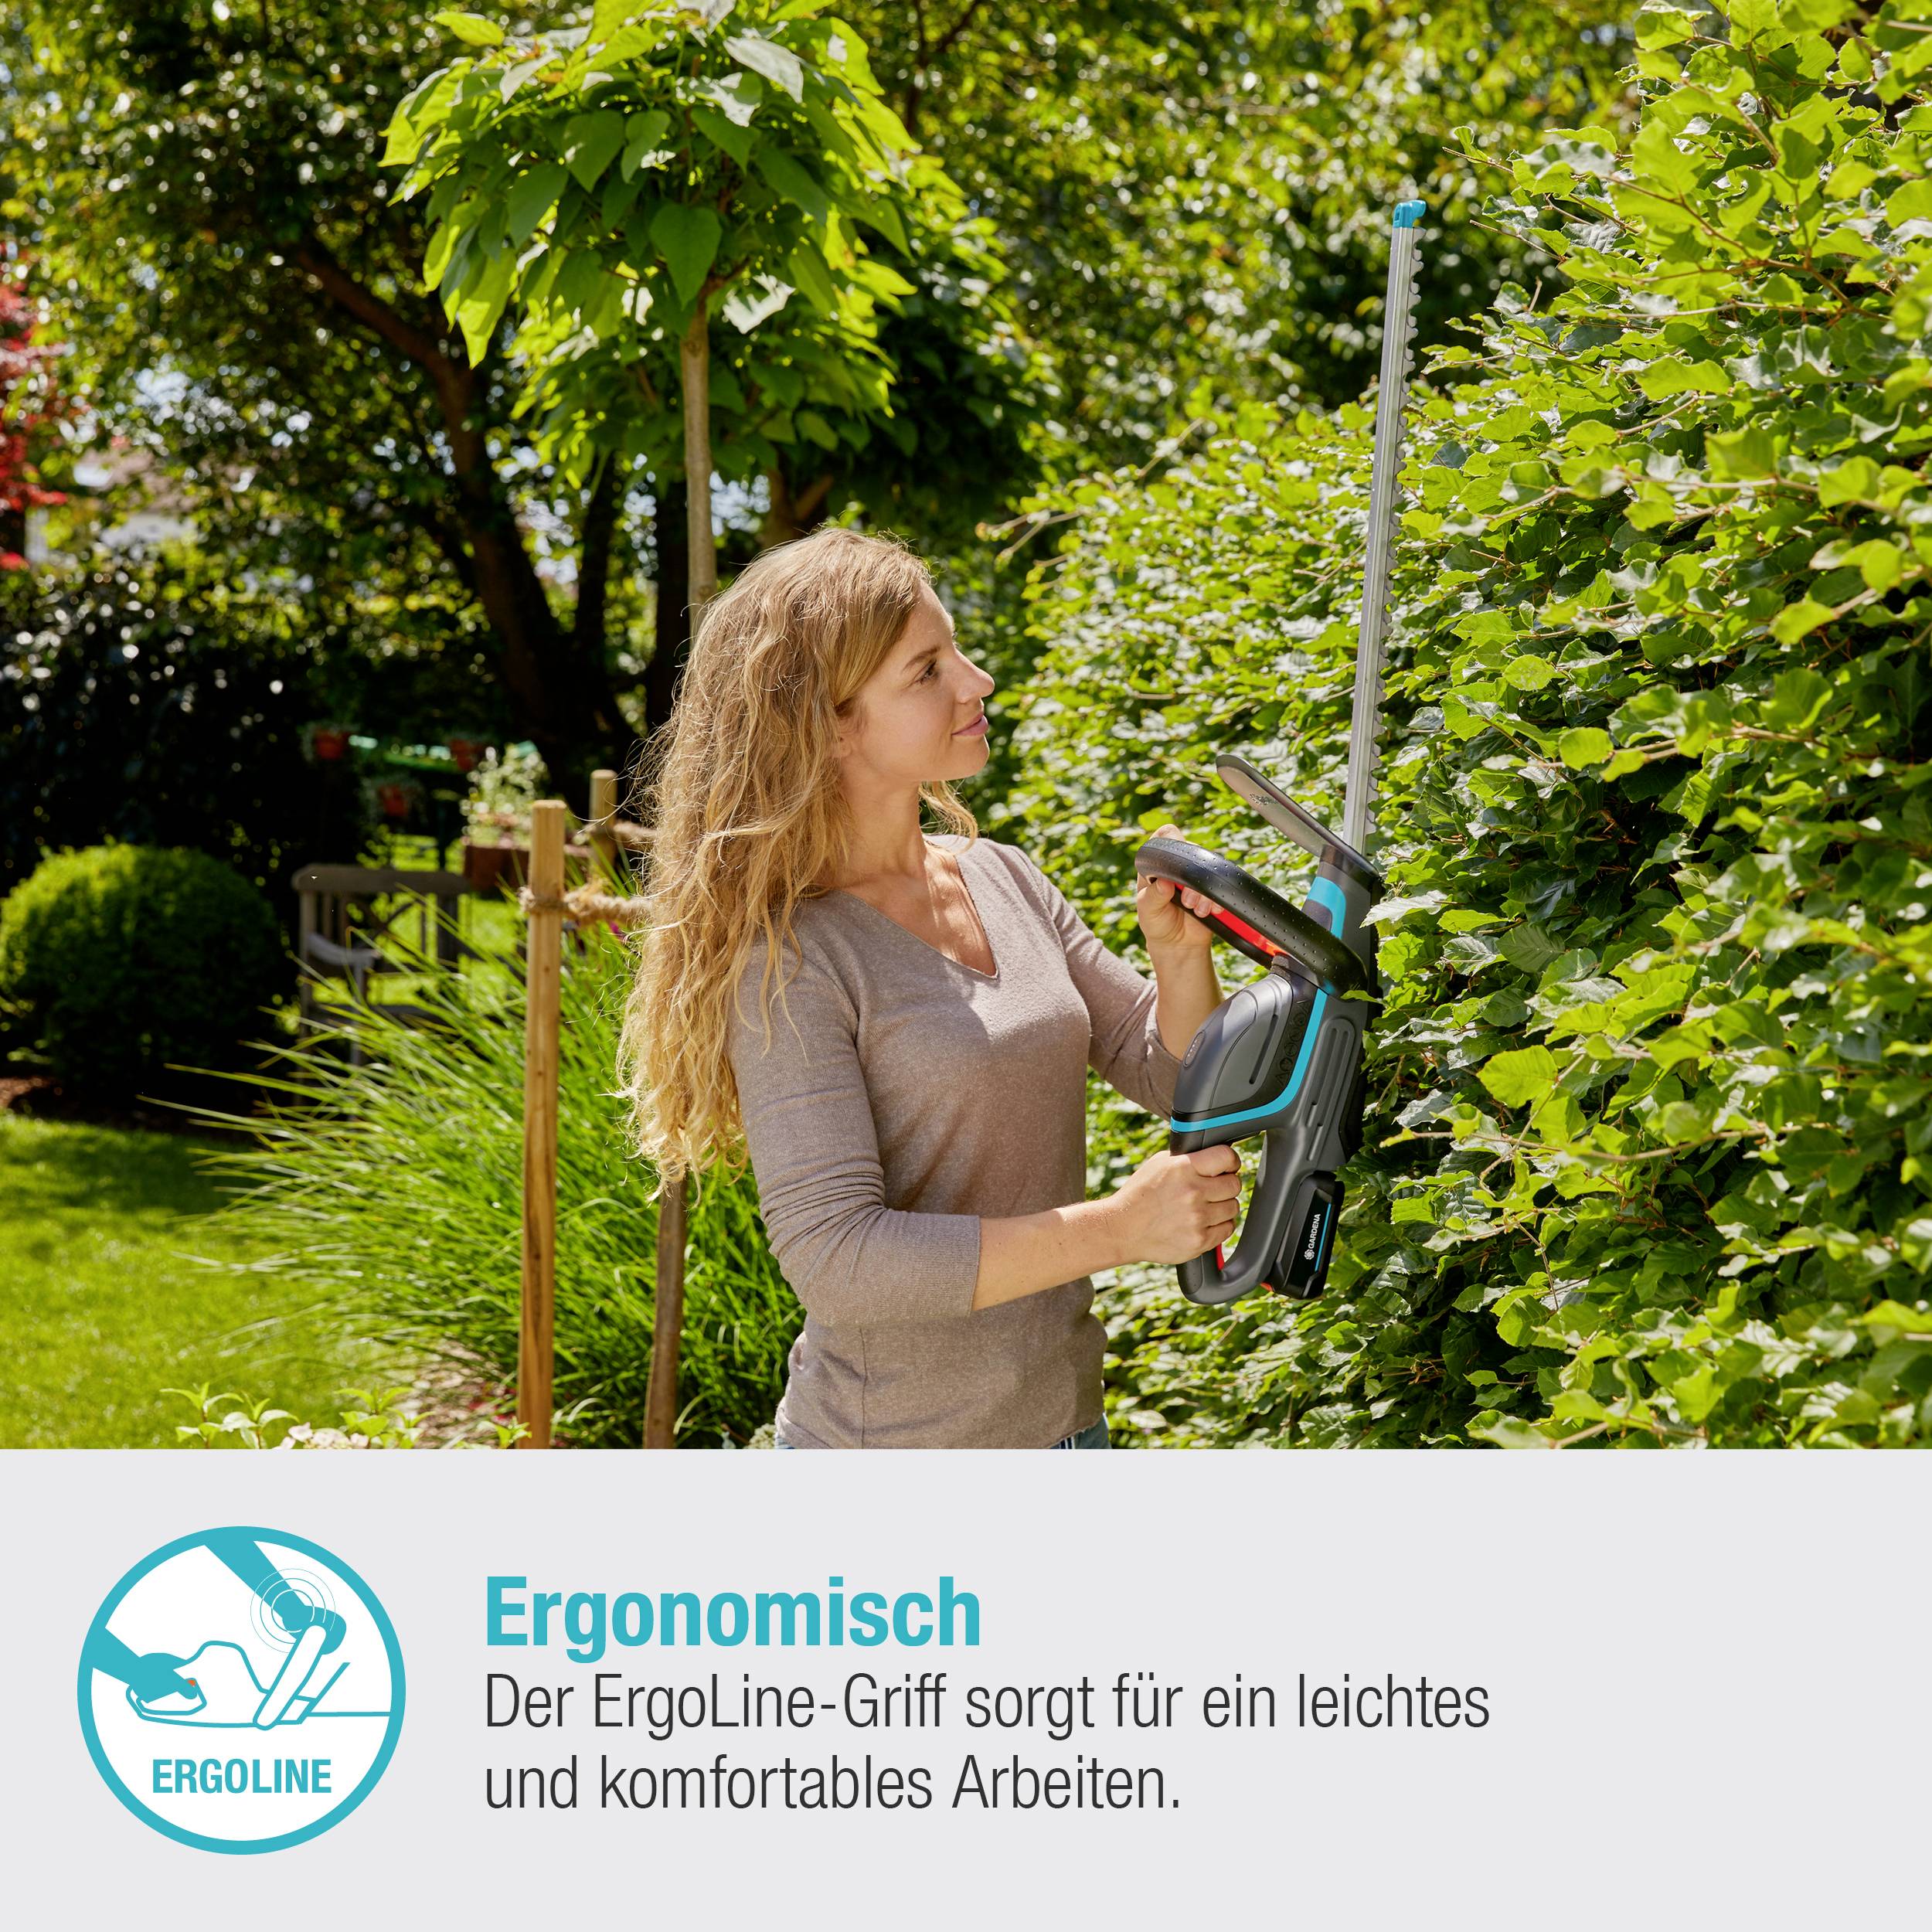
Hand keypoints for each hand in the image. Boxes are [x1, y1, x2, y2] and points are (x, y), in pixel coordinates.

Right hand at [1109, 1144, 1241, 1264]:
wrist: (1122, 1229)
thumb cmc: (1139, 1195)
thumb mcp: (1159, 1164)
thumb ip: (1188, 1159)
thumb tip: (1213, 1157)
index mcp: (1183, 1168)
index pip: (1226, 1157)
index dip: (1231, 1161)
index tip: (1228, 1166)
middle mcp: (1192, 1192)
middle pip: (1234, 1184)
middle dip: (1225, 1185)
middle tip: (1212, 1189)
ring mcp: (1197, 1218)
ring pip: (1233, 1207)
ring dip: (1222, 1206)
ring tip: (1204, 1207)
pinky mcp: (1199, 1240)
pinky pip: (1227, 1229)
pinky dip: (1219, 1226)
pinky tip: (1203, 1222)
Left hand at [1136, 822, 1219, 955]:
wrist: (1178, 944)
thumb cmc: (1157, 923)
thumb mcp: (1148, 912)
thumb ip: (1153, 897)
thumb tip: (1163, 883)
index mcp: (1158, 864)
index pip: (1165, 837)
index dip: (1171, 840)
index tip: (1174, 861)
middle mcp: (1179, 864)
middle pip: (1192, 852)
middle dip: (1191, 878)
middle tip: (1186, 901)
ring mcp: (1198, 875)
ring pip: (1210, 867)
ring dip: (1205, 891)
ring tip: (1197, 910)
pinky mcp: (1214, 887)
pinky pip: (1222, 883)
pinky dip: (1218, 898)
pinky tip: (1211, 910)